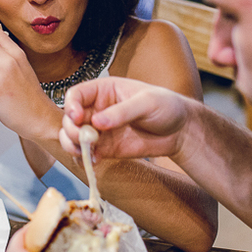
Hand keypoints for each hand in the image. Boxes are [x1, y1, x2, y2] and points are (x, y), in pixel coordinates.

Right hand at [59, 77, 192, 162]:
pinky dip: (84, 159)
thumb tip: (98, 122)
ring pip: (72, 138)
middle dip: (71, 130)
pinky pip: (86, 154)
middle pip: (70, 119)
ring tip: (85, 152)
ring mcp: (100, 130)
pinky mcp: (106, 149)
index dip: (71, 106)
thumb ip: (122, 112)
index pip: (76, 95)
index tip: (77, 118)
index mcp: (104, 90)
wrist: (181, 131)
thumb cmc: (166, 106)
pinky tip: (93, 161)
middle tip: (84, 139)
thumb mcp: (147, 103)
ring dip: (72, 146)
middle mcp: (97, 109)